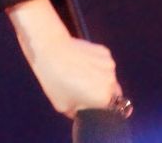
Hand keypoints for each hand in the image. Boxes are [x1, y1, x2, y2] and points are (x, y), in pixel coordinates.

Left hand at [8, 0, 120, 117]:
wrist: (50, 49)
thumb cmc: (54, 80)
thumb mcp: (62, 105)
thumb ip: (76, 113)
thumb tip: (80, 111)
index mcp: (104, 98)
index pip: (111, 108)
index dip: (99, 106)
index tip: (87, 101)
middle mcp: (112, 82)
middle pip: (111, 91)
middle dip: (101, 91)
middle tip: (82, 87)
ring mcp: (110, 64)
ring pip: (108, 76)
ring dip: (100, 76)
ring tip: (80, 72)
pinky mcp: (105, 51)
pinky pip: (104, 62)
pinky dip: (97, 63)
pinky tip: (82, 60)